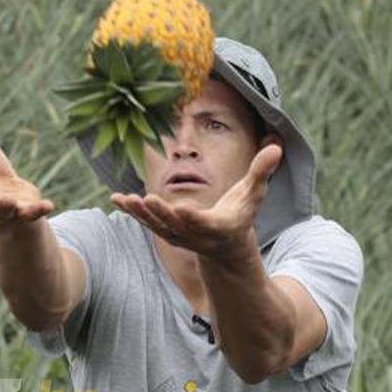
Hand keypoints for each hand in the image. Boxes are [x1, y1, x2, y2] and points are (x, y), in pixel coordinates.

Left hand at [110, 144, 282, 256]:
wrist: (227, 246)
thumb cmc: (241, 213)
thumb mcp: (254, 194)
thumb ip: (262, 171)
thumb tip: (276, 146)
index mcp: (220, 227)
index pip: (206, 223)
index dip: (194, 218)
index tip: (182, 209)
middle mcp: (197, 235)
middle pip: (177, 226)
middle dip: (162, 214)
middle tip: (147, 200)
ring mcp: (180, 236)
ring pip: (158, 226)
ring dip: (141, 214)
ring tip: (126, 200)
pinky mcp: (167, 232)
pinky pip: (147, 222)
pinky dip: (133, 212)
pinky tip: (115, 198)